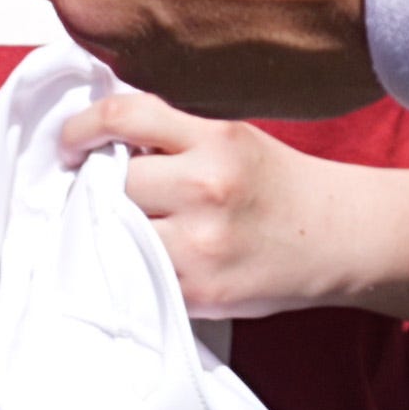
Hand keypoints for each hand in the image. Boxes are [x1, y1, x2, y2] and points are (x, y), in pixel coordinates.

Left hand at [65, 87, 346, 314]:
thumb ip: (173, 137)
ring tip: (117, 229)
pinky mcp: (200, 292)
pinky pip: (138, 275)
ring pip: (118, 231)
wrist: (339, 238)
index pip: (125, 116)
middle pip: (115, 180)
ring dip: (109, 230)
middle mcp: (208, 186)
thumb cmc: (277, 186)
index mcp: (216, 139)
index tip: (69, 143)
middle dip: (100, 188)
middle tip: (95, 194)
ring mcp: (202, 243)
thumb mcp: (232, 139)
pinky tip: (137, 261)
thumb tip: (97, 143)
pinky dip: (130, 267)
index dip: (81, 127)